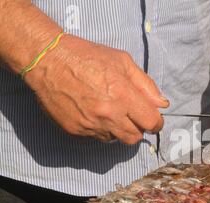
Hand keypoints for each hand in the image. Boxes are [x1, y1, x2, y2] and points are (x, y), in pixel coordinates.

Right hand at [25, 34, 167, 143]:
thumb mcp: (122, 61)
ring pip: (115, 139)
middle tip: (130, 115)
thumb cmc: (87, 56)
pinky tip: (92, 112)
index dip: (155, 123)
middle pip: (134, 137)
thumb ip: (146, 85)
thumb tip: (162, 104)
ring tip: (108, 110)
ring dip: (117, 129)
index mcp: (124, 96)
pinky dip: (98, 129)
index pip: (151, 123)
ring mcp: (90, 125)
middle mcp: (108, 114)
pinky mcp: (75, 131)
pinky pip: (95, 137)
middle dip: (137, 128)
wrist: (48, 60)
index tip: (153, 119)